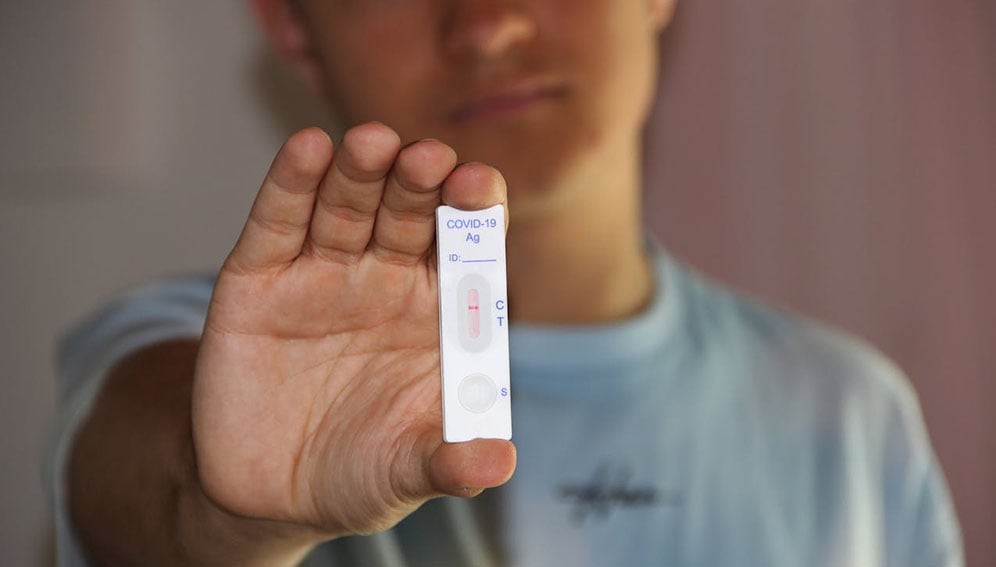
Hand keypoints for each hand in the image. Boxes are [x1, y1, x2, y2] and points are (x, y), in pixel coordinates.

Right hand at [192, 123, 515, 538]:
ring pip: (346, 205)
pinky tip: (307, 150)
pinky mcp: (257, 280)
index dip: (473, 212)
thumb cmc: (359, 474)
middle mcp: (384, 279)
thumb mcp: (407, 471)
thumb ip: (451, 461)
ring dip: (359, 170)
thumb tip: (500, 463)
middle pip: (407, 212)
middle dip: (417, 181)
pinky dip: (291, 185)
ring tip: (373, 142)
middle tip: (428, 156)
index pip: (466, 245)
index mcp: (437, 310)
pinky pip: (277, 224)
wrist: (270, 496)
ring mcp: (320, 273)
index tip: (479, 187)